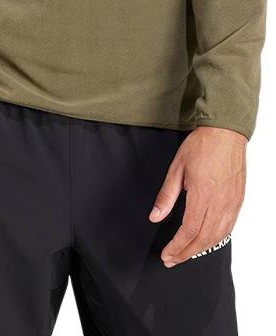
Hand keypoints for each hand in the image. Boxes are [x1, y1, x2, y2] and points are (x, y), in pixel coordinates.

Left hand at [148, 126, 246, 266]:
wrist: (225, 133)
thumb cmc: (202, 146)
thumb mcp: (177, 168)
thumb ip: (166, 196)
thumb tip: (155, 217)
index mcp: (202, 195)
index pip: (188, 231)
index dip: (176, 247)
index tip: (167, 255)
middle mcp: (219, 203)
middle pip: (203, 239)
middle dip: (186, 253)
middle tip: (172, 260)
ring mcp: (231, 203)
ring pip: (217, 236)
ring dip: (201, 249)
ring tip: (186, 253)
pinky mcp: (237, 200)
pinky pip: (228, 227)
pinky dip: (216, 239)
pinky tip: (206, 240)